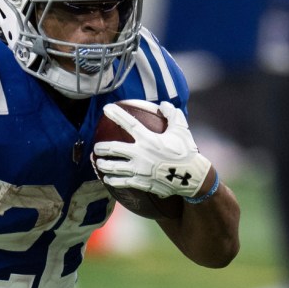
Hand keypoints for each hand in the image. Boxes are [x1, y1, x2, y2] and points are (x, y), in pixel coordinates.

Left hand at [91, 101, 212, 199]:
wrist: (192, 178)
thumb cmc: (186, 152)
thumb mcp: (181, 130)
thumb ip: (172, 114)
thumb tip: (163, 104)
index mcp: (149, 139)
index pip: (128, 123)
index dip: (116, 114)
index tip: (106, 108)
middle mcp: (140, 154)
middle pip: (113, 148)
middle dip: (101, 147)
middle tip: (96, 147)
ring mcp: (139, 170)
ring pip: (113, 167)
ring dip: (103, 164)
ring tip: (99, 163)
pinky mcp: (140, 183)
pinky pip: (121, 182)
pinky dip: (112, 180)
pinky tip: (107, 178)